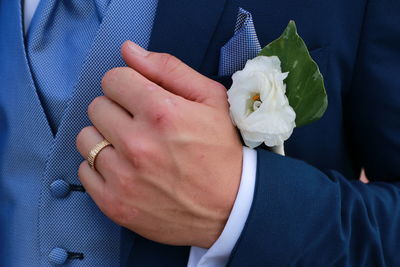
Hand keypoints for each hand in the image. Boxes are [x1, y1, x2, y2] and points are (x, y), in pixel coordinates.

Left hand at [76, 41, 242, 247]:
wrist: (231, 207)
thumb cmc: (222, 150)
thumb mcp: (210, 99)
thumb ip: (168, 68)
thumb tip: (127, 50)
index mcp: (161, 111)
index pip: (113, 79)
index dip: (128, 85)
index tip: (140, 98)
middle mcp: (137, 143)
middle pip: (96, 106)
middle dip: (116, 109)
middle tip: (139, 125)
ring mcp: (123, 176)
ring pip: (85, 138)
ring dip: (104, 138)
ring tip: (130, 148)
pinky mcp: (114, 203)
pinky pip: (84, 171)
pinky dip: (100, 167)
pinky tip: (124, 170)